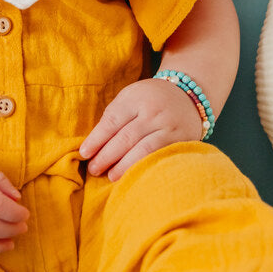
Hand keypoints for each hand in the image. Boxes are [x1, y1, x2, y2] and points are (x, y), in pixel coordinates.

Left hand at [80, 78, 202, 179]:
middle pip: (125, 137)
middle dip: (106, 156)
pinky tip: (133, 175)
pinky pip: (159, 156)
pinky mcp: (180, 140)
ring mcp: (168, 126)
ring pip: (142, 149)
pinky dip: (144, 167)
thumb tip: (94, 143)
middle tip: (93, 169)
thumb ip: (114, 115)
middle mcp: (152, 111)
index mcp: (135, 97)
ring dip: (124, 166)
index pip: (112, 120)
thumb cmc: (150, 98)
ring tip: (110, 177)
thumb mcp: (131, 96)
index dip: (96, 139)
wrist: (188, 94)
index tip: (84, 153)